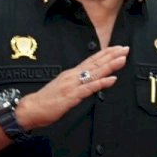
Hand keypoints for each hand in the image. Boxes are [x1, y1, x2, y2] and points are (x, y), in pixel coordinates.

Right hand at [14, 46, 128, 129]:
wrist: (31, 108)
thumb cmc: (46, 101)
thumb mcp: (63, 88)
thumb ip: (75, 83)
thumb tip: (87, 81)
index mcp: (71, 74)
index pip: (91, 60)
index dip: (105, 54)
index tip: (117, 48)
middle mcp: (73, 76)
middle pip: (95, 63)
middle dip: (111, 55)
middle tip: (125, 48)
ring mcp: (72, 85)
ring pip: (95, 73)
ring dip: (110, 65)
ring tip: (122, 59)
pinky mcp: (72, 96)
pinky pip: (89, 88)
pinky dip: (101, 83)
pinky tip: (112, 79)